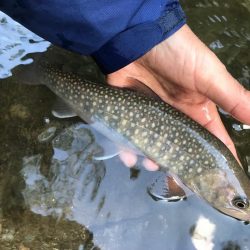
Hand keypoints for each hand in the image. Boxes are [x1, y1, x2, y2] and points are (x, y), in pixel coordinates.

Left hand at [106, 24, 249, 169]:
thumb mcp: (209, 75)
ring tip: (149, 164)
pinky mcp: (131, 112)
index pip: (211, 140)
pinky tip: (128, 155)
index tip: (219, 182)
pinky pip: (128, 135)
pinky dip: (127, 147)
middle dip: (178, 165)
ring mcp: (152, 116)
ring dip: (151, 158)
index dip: (216, 160)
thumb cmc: (179, 55)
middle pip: (180, 149)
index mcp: (197, 111)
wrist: (140, 38)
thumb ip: (232, 97)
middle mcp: (175, 117)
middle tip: (175, 180)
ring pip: (154, 146)